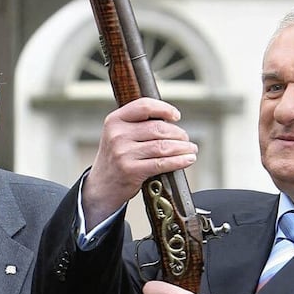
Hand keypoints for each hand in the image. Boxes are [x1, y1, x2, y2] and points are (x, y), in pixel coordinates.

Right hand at [82, 99, 196, 229]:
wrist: (101, 186)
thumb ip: (137, 125)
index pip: (144, 106)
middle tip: (186, 139)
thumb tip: (171, 121)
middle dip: (178, 133)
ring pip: (163, 146)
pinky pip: (162, 163)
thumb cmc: (116, 159)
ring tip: (191, 149)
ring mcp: (123, 153)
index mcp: (114, 120)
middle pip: (157, 128)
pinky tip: (187, 160)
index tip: (176, 116)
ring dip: (182, 147)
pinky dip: (179, 161)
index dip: (164, 109)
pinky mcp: (131, 170)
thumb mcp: (117, 136)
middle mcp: (117, 135)